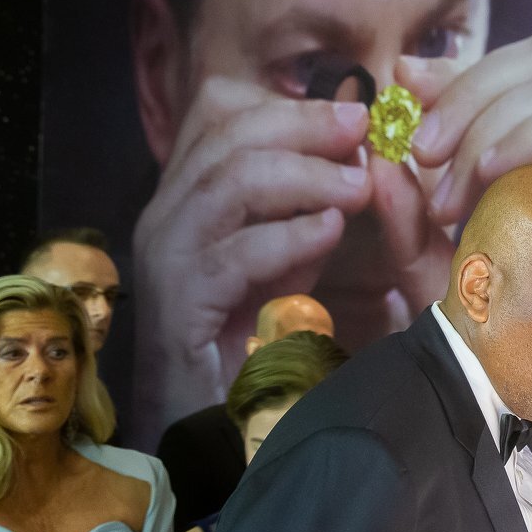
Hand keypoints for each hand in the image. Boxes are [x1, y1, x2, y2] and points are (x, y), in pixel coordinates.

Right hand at [133, 77, 371, 439]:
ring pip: (226, 184)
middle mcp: (168, 215)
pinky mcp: (179, 308)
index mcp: (192, 193)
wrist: (216, 427)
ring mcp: (167, 259)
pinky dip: (286, 237)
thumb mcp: (297, 259)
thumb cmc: (260, 341)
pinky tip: (330, 233)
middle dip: (301, 125)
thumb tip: (363, 151)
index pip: (221, 113)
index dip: (289, 104)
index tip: (357, 111)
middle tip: (363, 132)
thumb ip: (319, 206)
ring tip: (359, 186)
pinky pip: (231, 256)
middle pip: (224, 134)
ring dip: (302, 176)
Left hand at [400, 32, 531, 453]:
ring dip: (495, 125)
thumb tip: (380, 142)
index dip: (472, 69)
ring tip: (451, 189)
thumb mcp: (438, 260)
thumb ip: (409, 202)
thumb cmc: (503, 329)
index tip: (410, 97)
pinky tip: (490, 179)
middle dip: (473, 94)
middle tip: (424, 153)